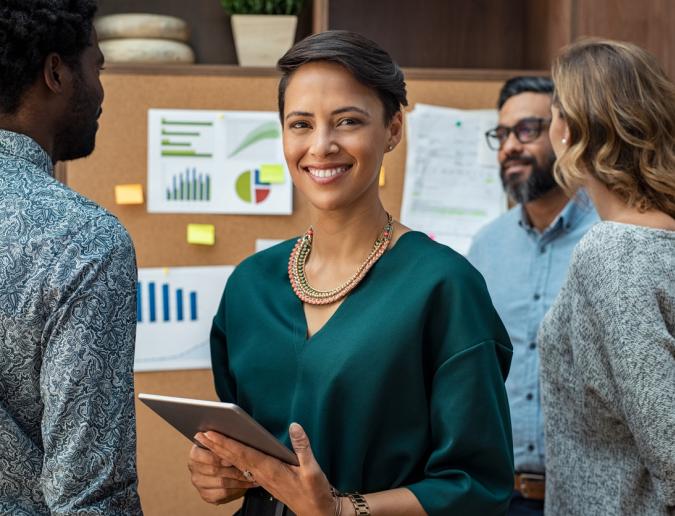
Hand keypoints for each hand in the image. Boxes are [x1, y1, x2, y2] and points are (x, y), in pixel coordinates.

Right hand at [188, 442, 256, 504]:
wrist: (222, 468)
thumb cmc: (223, 452)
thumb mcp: (220, 443)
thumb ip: (221, 440)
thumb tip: (223, 435)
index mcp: (195, 454)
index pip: (207, 456)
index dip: (220, 458)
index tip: (233, 457)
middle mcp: (194, 470)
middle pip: (215, 470)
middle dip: (233, 469)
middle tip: (248, 468)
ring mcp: (199, 484)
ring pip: (221, 482)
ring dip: (238, 480)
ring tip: (252, 476)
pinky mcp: (206, 495)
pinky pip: (223, 493)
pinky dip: (237, 489)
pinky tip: (246, 485)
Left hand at [194, 422, 336, 515]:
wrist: (314, 512)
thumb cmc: (313, 492)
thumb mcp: (312, 469)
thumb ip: (302, 447)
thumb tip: (294, 426)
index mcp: (270, 469)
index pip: (243, 454)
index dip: (226, 443)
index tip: (212, 434)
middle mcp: (262, 474)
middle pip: (234, 458)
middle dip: (216, 445)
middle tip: (199, 434)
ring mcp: (261, 478)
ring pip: (236, 462)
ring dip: (220, 451)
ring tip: (206, 441)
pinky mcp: (263, 479)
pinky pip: (242, 467)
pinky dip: (230, 458)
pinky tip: (224, 453)